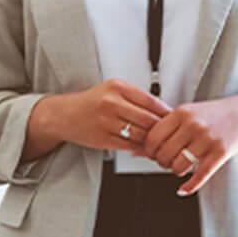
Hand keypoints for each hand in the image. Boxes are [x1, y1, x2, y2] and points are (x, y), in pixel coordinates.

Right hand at [47, 79, 171, 153]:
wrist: (64, 115)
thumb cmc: (90, 103)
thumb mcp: (112, 90)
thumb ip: (136, 98)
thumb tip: (162, 110)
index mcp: (117, 87)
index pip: (151, 101)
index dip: (166, 112)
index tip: (174, 118)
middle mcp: (112, 103)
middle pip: (149, 119)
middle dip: (162, 129)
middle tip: (170, 133)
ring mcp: (107, 121)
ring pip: (141, 134)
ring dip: (152, 141)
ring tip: (158, 143)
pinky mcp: (103, 138)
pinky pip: (130, 146)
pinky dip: (140, 149)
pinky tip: (143, 148)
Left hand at [143, 93, 237, 194]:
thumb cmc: (215, 114)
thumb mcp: (188, 113)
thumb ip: (166, 128)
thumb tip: (137, 150)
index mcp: (181, 112)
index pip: (152, 137)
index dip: (148, 150)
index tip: (152, 153)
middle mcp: (192, 125)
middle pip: (163, 153)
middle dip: (161, 162)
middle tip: (165, 162)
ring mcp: (207, 139)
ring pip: (178, 165)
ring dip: (175, 171)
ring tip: (179, 167)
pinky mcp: (220, 153)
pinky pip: (200, 175)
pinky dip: (189, 187)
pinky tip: (184, 189)